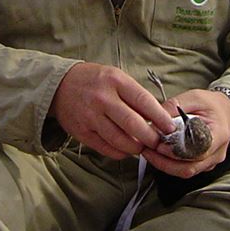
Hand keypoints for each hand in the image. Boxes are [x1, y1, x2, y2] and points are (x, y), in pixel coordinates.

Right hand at [51, 62, 176, 159]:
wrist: (59, 85)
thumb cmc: (94, 81)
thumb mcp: (116, 77)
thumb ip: (135, 96)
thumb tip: (159, 117)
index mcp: (115, 81)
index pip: (144, 102)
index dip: (160, 118)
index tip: (170, 128)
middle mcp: (102, 99)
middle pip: (133, 124)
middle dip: (150, 137)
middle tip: (158, 142)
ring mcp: (90, 117)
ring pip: (120, 140)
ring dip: (136, 148)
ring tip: (142, 147)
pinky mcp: (82, 132)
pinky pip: (106, 148)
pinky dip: (121, 152)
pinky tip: (126, 149)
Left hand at [142, 89, 229, 177]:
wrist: (224, 110)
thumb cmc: (211, 104)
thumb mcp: (194, 97)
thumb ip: (174, 106)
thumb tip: (155, 119)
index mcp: (219, 134)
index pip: (198, 150)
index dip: (177, 151)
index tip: (160, 145)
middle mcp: (217, 152)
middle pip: (190, 167)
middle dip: (165, 161)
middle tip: (148, 149)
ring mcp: (211, 161)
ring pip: (186, 171)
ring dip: (164, 164)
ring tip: (149, 152)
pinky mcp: (203, 164)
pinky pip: (185, 170)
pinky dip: (169, 164)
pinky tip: (157, 154)